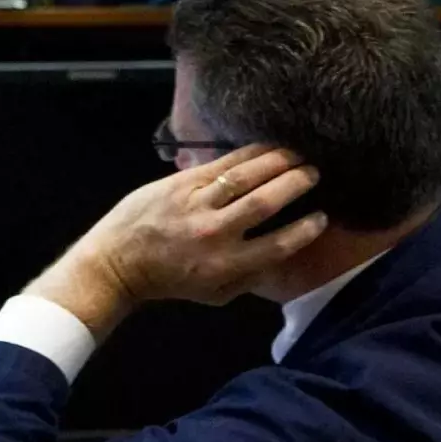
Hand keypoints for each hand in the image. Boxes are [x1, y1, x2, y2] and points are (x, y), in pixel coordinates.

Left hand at [27, 145, 325, 336]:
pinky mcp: (183, 181)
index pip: (276, 245)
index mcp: (224, 267)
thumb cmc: (171, 281)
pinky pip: (224, 162)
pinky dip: (251, 152)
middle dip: (296, 184)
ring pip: (246, 176)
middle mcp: (214, 234)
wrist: (119, 260)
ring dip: (279, 161)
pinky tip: (269, 146)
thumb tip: (285, 253)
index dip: (304, 230)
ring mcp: (197, 204)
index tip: (321, 216)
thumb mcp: (215, 294)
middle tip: (315, 173)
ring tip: (299, 154)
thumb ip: (251, 276)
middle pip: (266, 202)